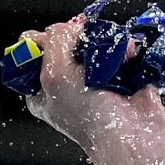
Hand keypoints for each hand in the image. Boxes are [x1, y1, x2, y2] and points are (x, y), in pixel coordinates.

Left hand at [19, 18, 164, 164]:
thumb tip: (69, 27)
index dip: (45, 39)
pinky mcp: (120, 72)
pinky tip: (127, 56)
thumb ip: (53, 41)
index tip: (57, 43)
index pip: (34, 49)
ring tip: (112, 55)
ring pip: (93, 39)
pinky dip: (124, 47)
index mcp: (41, 87)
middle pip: (65, 39)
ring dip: (105, 40)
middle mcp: (65, 81)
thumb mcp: (54, 75)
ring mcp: (94, 75)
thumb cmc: (87, 115)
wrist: (130, 136)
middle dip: (78, 37)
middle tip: (86, 48)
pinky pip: (119, 47)